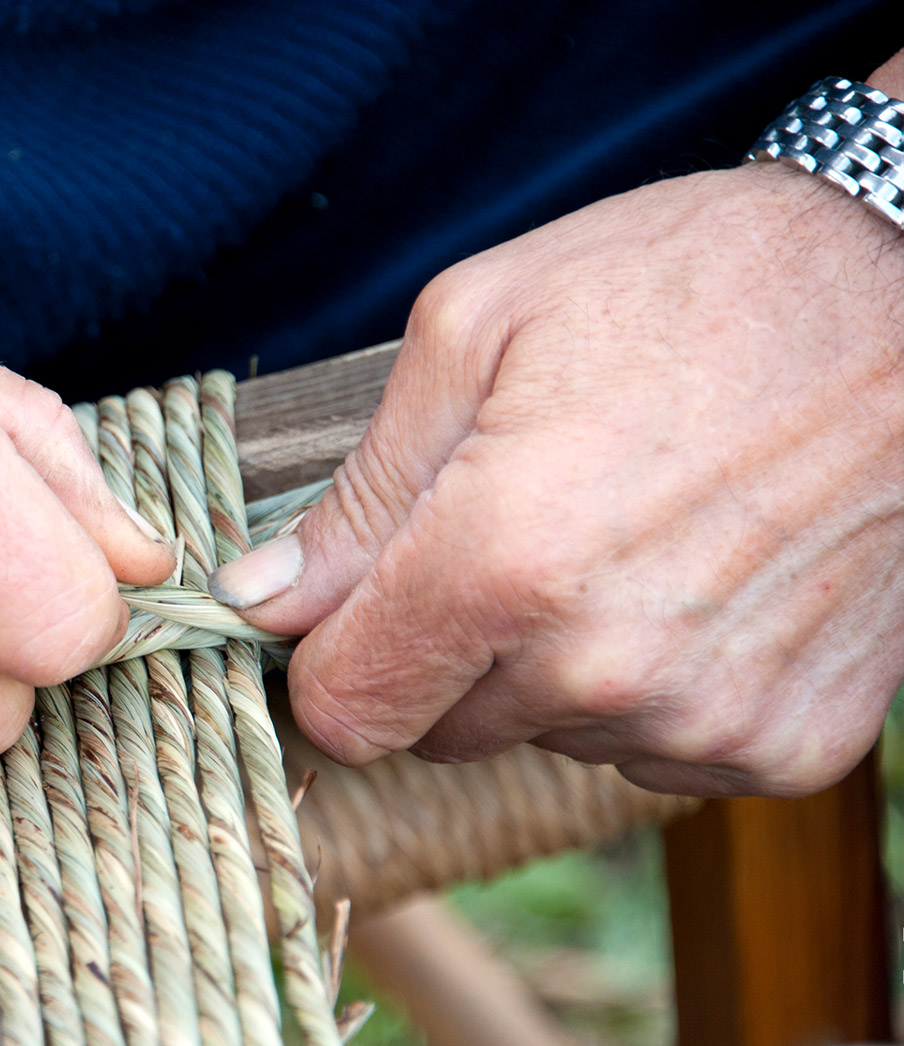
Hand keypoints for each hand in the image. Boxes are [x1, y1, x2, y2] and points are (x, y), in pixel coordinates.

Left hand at [211, 161, 903, 797]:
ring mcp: (704, 719)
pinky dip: (657, 689)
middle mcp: (600, 669)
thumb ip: (358, 495)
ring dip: (557, 666)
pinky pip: (659, 755)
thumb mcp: (476, 331)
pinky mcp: (788, 746)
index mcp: (500, 566)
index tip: (351, 610)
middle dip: (446, 649)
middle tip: (513, 533)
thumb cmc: (691, 286)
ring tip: (625, 537)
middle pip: (441, 731)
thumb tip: (260, 599)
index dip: (331, 661)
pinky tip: (696, 583)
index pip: (346, 711)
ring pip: (552, 739)